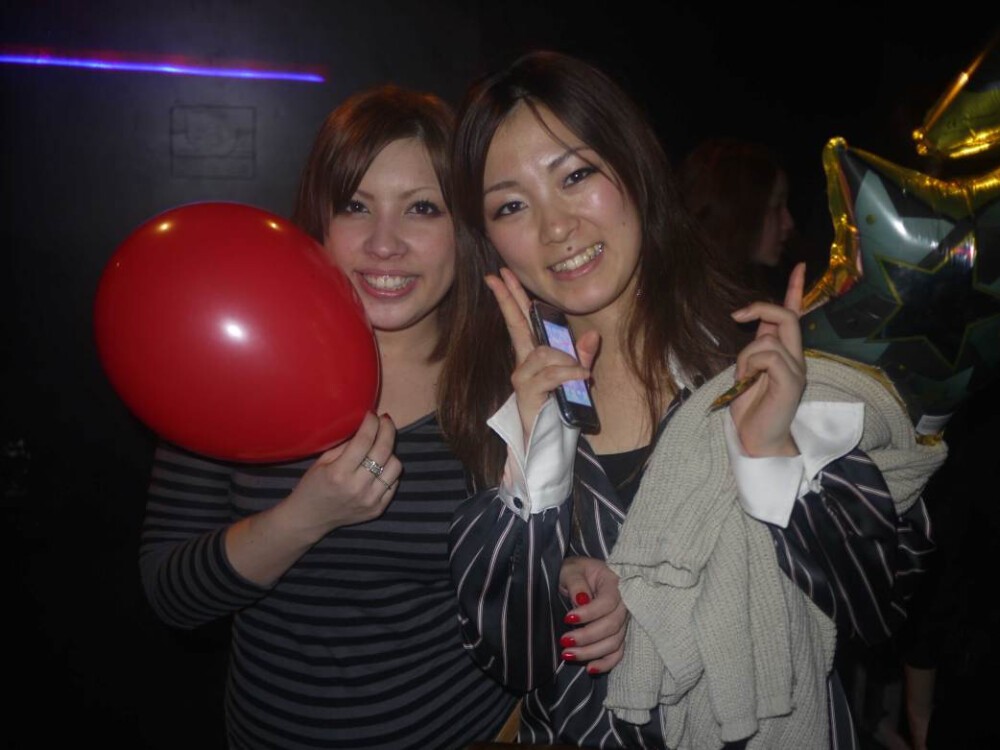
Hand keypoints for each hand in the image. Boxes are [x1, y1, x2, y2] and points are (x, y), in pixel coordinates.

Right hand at [284, 411, 401, 540]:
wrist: (309, 518)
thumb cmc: (313, 486)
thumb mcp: (322, 461)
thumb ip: (345, 445)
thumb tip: (366, 427)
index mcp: (339, 473)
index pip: (364, 440)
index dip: (372, 423)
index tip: (373, 414)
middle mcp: (357, 487)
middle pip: (384, 451)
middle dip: (387, 430)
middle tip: (385, 420)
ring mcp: (370, 500)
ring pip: (395, 467)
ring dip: (390, 452)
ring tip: (380, 447)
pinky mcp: (378, 509)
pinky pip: (394, 483)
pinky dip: (389, 472)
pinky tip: (380, 467)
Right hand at [485, 268, 599, 443]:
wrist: (547, 442)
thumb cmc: (558, 409)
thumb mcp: (576, 377)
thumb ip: (582, 355)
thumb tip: (592, 334)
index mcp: (532, 355)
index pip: (520, 319)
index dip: (511, 296)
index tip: (499, 275)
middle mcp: (523, 363)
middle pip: (516, 324)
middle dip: (508, 298)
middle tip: (497, 276)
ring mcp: (523, 377)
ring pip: (544, 352)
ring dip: (566, 359)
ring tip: (581, 372)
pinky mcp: (528, 393)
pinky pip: (551, 374)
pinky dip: (569, 372)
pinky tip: (582, 376)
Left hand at [558, 556, 626, 673]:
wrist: (581, 576)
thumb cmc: (576, 571)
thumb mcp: (571, 570)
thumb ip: (576, 582)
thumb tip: (582, 601)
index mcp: (614, 583)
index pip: (608, 602)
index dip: (589, 613)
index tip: (567, 618)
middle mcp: (623, 603)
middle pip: (612, 626)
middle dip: (587, 637)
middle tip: (564, 641)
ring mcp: (623, 620)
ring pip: (614, 642)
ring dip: (591, 652)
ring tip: (567, 654)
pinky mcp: (618, 634)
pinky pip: (618, 653)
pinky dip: (606, 663)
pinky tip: (590, 669)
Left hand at [728, 262, 805, 456]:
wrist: (757, 440)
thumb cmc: (750, 409)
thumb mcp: (747, 371)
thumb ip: (755, 348)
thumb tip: (754, 324)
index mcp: (785, 354)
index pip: (793, 315)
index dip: (794, 290)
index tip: (798, 267)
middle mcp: (796, 358)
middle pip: (788, 317)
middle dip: (761, 309)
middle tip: (737, 316)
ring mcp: (796, 369)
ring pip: (769, 338)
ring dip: (746, 355)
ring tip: (744, 379)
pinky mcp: (792, 381)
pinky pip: (768, 355)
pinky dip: (751, 365)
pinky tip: (749, 383)